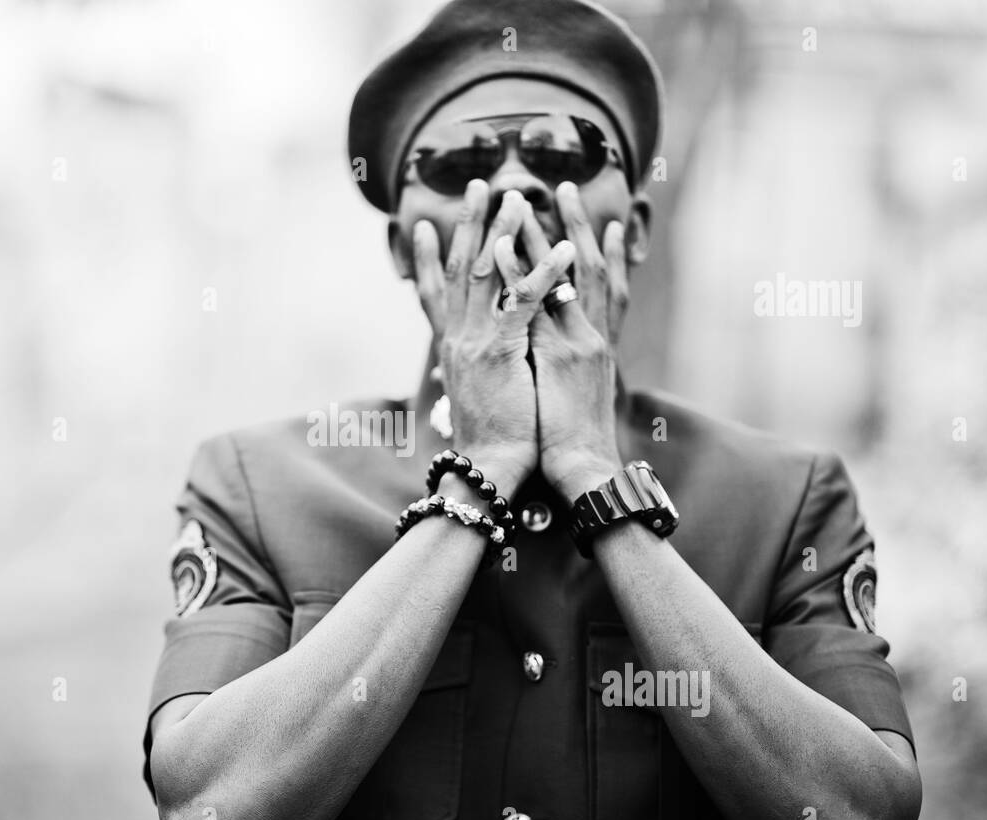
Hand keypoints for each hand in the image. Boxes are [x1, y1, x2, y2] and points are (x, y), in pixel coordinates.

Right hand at [412, 184, 574, 498]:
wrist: (490, 467)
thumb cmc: (491, 438)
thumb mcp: (476, 394)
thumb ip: (474, 367)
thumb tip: (469, 361)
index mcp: (452, 348)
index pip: (434, 293)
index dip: (429, 258)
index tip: (424, 226)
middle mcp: (458, 338)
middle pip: (460, 268)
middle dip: (468, 223)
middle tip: (477, 185)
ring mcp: (477, 342)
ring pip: (488, 273)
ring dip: (504, 231)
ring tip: (519, 198)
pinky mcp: (501, 350)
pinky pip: (524, 300)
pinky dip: (543, 272)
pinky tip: (562, 248)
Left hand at [499, 183, 625, 501]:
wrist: (583, 469)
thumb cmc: (574, 443)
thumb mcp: (573, 397)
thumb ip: (566, 370)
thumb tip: (552, 360)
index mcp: (596, 347)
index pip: (602, 290)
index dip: (602, 254)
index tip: (596, 223)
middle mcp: (591, 338)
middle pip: (587, 269)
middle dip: (575, 226)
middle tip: (563, 186)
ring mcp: (578, 344)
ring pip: (564, 277)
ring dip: (542, 236)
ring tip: (525, 200)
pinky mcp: (560, 357)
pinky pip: (536, 306)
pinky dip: (521, 274)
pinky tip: (503, 248)